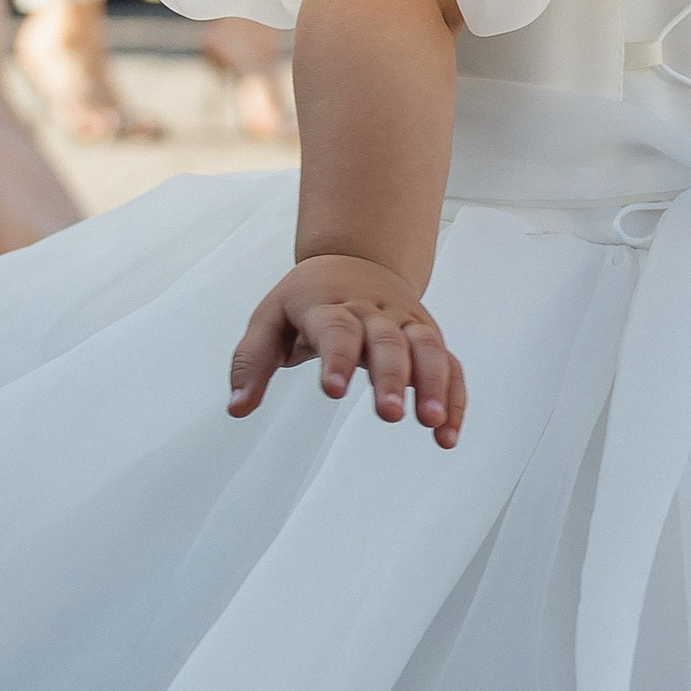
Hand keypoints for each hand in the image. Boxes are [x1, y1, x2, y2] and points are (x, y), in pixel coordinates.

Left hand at [228, 253, 464, 446]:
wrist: (357, 256)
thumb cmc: (308, 298)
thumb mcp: (269, 319)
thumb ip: (251, 363)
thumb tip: (237, 408)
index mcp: (329, 304)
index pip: (335, 328)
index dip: (337, 357)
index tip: (334, 390)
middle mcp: (373, 311)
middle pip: (387, 341)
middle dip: (392, 376)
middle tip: (390, 414)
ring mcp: (405, 323)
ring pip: (427, 348)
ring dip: (433, 383)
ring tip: (431, 423)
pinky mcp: (427, 337)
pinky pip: (449, 364)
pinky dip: (453, 396)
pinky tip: (447, 434)